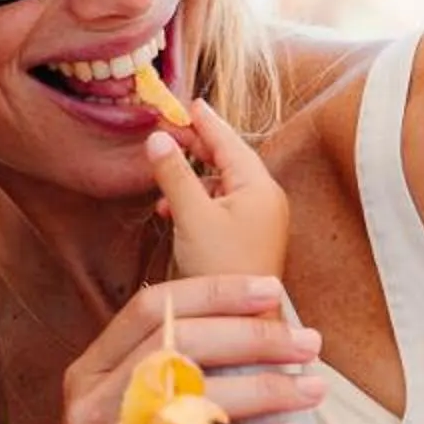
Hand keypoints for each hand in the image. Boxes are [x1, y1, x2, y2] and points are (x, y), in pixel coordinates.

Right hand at [33, 276, 323, 423]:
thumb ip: (160, 380)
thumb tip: (246, 330)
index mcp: (88, 381)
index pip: (151, 311)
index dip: (215, 292)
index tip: (271, 290)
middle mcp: (92, 413)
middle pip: (183, 346)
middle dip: (256, 337)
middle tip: (307, 343)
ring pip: (201, 401)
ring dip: (270, 389)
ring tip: (313, 389)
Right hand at [147, 100, 289, 281]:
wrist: (240, 320)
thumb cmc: (221, 268)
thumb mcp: (191, 215)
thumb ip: (174, 174)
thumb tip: (157, 138)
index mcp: (259, 187)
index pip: (230, 141)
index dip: (206, 121)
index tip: (189, 103)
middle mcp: (266, 199)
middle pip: (229, 159)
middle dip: (198, 147)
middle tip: (172, 130)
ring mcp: (261, 219)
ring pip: (223, 184)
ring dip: (194, 177)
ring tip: (166, 173)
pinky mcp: (250, 237)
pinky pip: (223, 205)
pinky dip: (199, 200)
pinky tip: (173, 208)